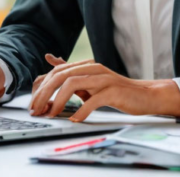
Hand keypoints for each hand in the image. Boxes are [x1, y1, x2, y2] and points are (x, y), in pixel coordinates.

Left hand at [28, 55, 179, 121]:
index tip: (33, 103)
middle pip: (60, 76)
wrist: (145, 95)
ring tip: (52, 115)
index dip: (41, 87)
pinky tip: (75, 119)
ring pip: (72, 84)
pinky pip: (92, 100)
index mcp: (85, 66)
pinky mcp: (113, 91)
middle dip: (44, 94)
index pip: (56, 71)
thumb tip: (51, 60)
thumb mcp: (91, 80)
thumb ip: (71, 73)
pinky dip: (81, 111)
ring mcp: (103, 78)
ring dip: (58, 101)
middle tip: (36, 110)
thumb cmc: (116, 91)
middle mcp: (92, 68)